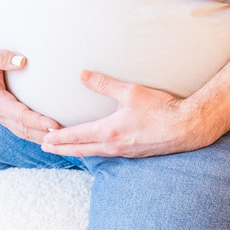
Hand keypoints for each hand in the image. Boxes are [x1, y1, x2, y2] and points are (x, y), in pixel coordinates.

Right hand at [0, 44, 59, 142]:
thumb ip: (2, 58)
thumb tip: (22, 60)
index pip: (19, 115)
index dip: (37, 122)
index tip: (54, 124)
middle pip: (23, 129)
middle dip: (43, 134)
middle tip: (66, 135)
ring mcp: (2, 115)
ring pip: (23, 132)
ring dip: (42, 137)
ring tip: (63, 140)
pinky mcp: (7, 114)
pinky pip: (22, 128)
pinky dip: (36, 134)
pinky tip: (52, 135)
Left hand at [40, 70, 216, 157]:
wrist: (186, 127)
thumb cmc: (160, 109)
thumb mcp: (131, 92)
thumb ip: (104, 84)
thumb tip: (81, 75)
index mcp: (108, 131)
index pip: (75, 136)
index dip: (57, 137)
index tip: (43, 138)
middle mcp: (113, 146)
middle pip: (80, 149)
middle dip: (61, 148)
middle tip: (44, 147)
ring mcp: (124, 152)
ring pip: (93, 153)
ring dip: (76, 151)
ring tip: (66, 148)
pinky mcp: (134, 153)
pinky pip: (107, 154)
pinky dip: (94, 152)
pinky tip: (96, 148)